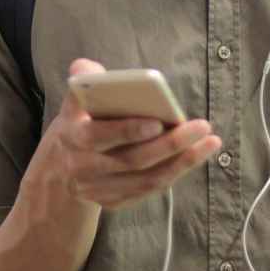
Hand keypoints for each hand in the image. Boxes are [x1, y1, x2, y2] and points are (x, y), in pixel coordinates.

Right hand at [31, 58, 220, 210]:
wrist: (59, 170)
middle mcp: (85, 169)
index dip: (128, 130)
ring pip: (146, 179)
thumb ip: (82, 82)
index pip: (99, 136)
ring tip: (210, 141)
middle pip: (132, 159)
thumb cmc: (77, 125)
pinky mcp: (115, 202)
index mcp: (73, 139)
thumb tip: (88, 69)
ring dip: (182, 162)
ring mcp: (100, 190)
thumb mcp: (73, 103)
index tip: (158, 121)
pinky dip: (175, 172)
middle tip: (201, 126)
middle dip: (170, 144)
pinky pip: (149, 189)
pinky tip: (196, 155)